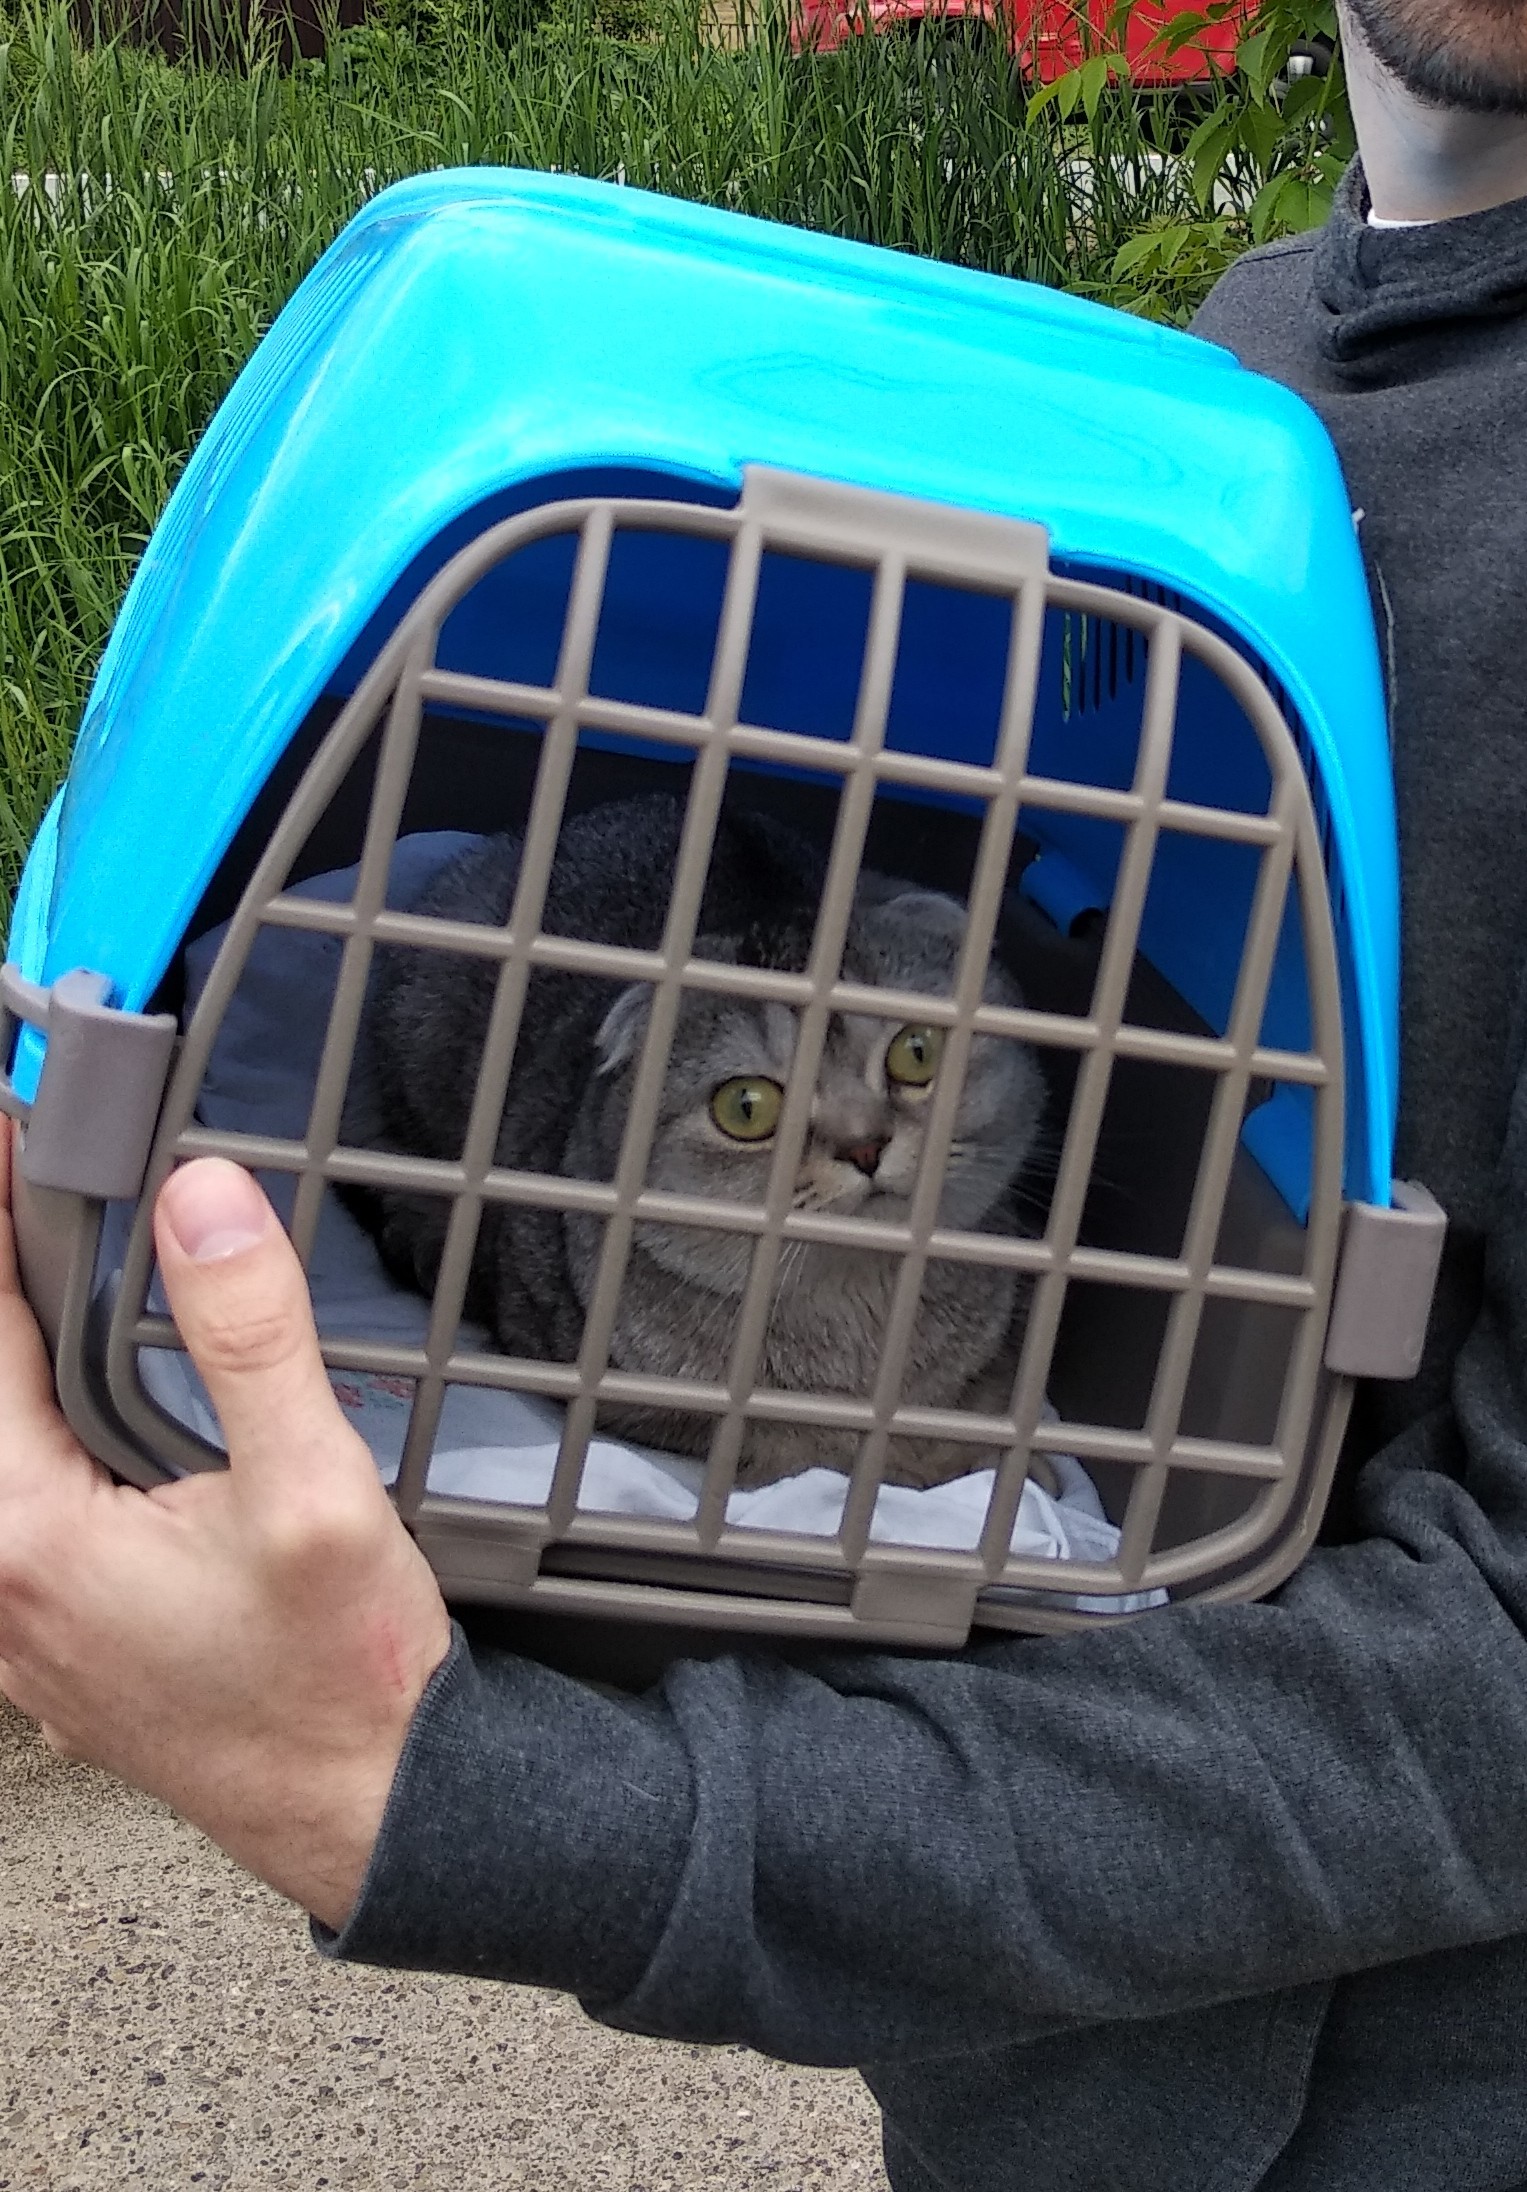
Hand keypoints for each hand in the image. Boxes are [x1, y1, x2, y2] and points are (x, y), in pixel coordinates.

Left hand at [0, 1128, 451, 1929]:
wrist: (383, 1814)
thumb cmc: (344, 1685)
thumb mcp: (314, 1494)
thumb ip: (251, 1337)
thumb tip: (202, 1200)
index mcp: (29, 1540)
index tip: (1, 1133)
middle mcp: (3, 1585)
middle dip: (2, 1282)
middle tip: (23, 1178)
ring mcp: (28, 1621)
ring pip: (1, 1452)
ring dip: (19, 1355)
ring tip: (49, 1257)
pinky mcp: (68, 1638)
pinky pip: (26, 1503)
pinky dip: (39, 1422)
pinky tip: (86, 1389)